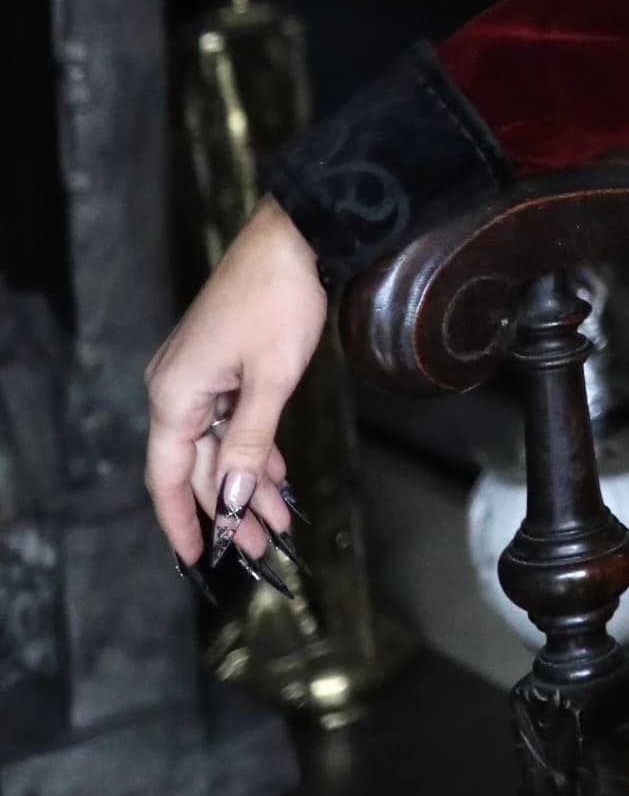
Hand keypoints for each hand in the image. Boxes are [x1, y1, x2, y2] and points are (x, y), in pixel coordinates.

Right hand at [143, 197, 323, 569]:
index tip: (199, 558)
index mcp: (174, 397)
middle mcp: (175, 389)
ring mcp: (197, 375)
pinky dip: (255, 446)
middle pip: (199, 465)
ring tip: (281, 518)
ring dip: (250, 480)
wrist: (291, 237)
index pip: (169, 477)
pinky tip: (277, 471)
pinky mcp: (220, 362)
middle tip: (266, 543)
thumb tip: (235, 499)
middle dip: (232, 506)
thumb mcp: (272, 379)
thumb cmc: (279, 301)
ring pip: (220, 444)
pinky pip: (231, 418)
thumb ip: (252, 441)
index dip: (183, 521)